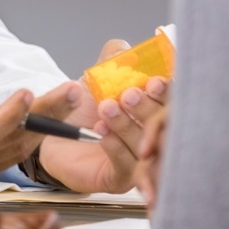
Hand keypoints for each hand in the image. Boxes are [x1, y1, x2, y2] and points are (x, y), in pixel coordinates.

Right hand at [0, 31, 55, 188]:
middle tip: (69, 92)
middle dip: (43, 117)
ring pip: (14, 152)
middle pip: (9, 142)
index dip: (8, 116)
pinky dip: (28, 138)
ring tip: (66, 101)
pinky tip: (46, 120)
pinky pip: (7, 157)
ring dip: (42, 127)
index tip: (25, 93)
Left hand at [37, 39, 168, 192]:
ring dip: (127, 125)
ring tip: (106, 109)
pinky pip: (127, 166)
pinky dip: (115, 147)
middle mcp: (154, 137)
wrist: (54, 135)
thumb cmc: (83, 107)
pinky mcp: (121, 179)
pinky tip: (101, 132)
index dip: (168, 93)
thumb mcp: (98, 77)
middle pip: (166, 127)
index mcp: (155, 110)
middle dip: (148, 108)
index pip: (174, 102)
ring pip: (147, 148)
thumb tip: (125, 49)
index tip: (154, 82)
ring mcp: (141, 160)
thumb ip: (113, 59)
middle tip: (128, 95)